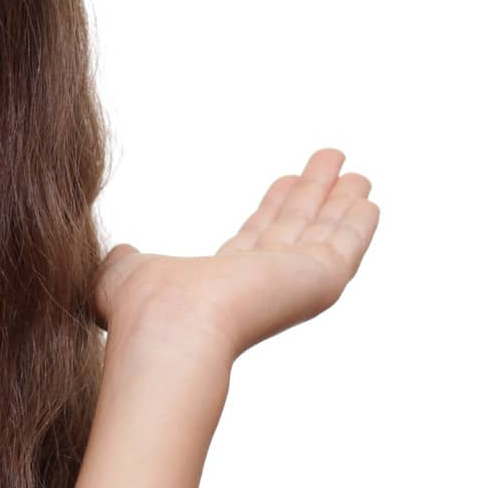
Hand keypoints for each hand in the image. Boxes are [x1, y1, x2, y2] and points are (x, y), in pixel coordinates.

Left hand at [90, 147, 379, 359]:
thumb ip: (126, 261)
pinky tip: (367, 200)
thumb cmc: (142, 309)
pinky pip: (345, 246)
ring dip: (340, 202)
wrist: (170, 326)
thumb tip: (120, 253)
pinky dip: (357, 223)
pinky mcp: (320, 280)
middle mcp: (262, 283)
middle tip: (330, 160)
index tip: (287, 181)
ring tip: (356, 172)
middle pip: (295, 230)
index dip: (274, 207)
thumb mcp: (125, 274)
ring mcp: (294, 284)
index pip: (257, 238)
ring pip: (324, 235)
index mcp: (223, 282)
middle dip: (312, 197)